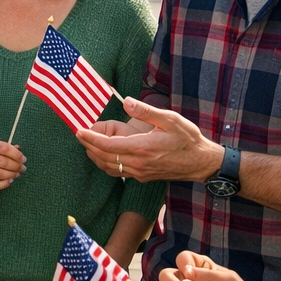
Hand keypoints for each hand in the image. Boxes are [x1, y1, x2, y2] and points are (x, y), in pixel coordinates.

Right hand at [0, 138, 25, 190]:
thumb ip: (2, 147)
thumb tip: (19, 150)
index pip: (3, 147)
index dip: (16, 154)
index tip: (23, 158)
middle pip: (2, 161)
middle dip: (16, 165)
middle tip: (23, 168)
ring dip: (12, 175)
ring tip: (17, 174)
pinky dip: (3, 184)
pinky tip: (9, 181)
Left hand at [74, 96, 223, 182]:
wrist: (201, 163)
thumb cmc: (188, 139)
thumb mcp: (170, 119)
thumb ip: (146, 111)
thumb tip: (127, 102)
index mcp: (142, 148)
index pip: (108, 146)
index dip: (90, 139)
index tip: (79, 131)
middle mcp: (138, 163)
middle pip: (104, 158)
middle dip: (88, 146)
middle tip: (79, 135)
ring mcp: (140, 173)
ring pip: (110, 167)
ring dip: (95, 157)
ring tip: (87, 145)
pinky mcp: (143, 177)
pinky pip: (119, 173)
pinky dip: (106, 165)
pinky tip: (104, 157)